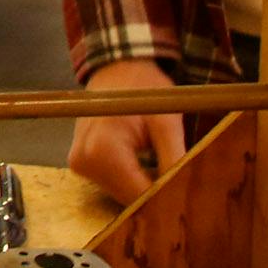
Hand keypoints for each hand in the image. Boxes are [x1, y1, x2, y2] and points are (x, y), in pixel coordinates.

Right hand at [66, 59, 187, 206]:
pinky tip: (143, 163)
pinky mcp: (80, 164)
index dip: (166, 197)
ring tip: (160, 166)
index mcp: (102, 150)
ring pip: (120, 193)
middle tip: (179, 179)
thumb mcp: (166, 120)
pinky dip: (130, 179)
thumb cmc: (142, 89)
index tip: (189, 194)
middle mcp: (83, 161)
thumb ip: (174, 159)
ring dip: (142, 186)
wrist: (116, 70)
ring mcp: (79, 164)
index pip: (139, 195)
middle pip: (128, 197)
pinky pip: (111, 183)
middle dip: (155, 193)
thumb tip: (183, 194)